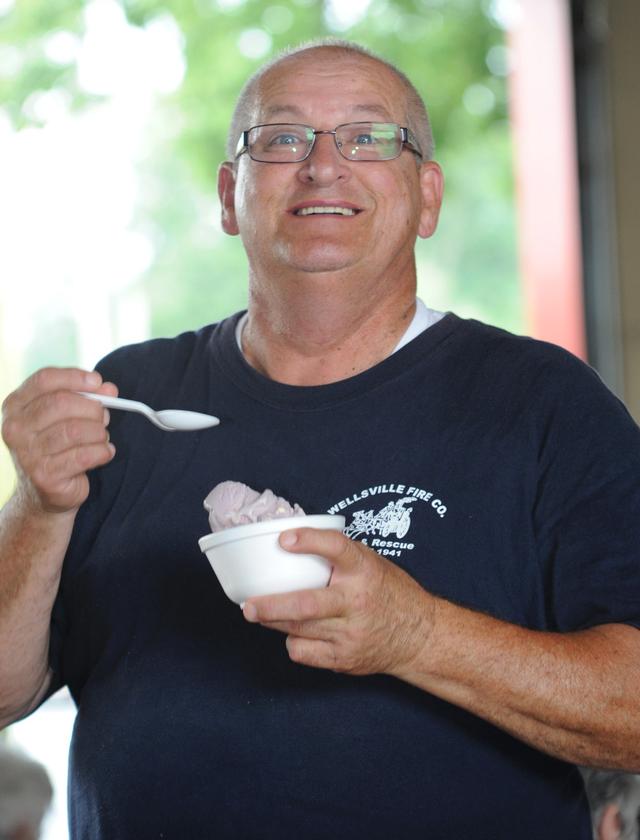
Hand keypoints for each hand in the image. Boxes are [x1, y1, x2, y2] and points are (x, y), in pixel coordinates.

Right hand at [1, 367, 117, 514]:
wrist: (45, 493)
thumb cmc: (58, 446)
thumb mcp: (65, 417)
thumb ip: (86, 398)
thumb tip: (109, 389)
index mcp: (15, 406)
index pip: (44, 379)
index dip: (75, 377)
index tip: (98, 381)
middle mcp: (15, 428)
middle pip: (61, 402)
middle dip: (92, 408)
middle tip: (104, 417)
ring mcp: (27, 454)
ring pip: (76, 430)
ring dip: (99, 433)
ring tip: (102, 438)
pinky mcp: (45, 476)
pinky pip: (84, 455)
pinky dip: (102, 452)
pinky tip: (104, 453)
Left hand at [242, 528, 434, 676]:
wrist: (420, 636)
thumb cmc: (390, 593)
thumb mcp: (372, 562)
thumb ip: (339, 555)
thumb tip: (291, 541)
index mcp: (364, 571)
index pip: (336, 548)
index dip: (309, 541)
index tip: (284, 539)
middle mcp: (356, 602)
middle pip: (306, 605)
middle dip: (270, 606)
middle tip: (248, 605)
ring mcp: (350, 634)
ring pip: (298, 629)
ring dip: (273, 621)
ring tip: (259, 613)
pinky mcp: (344, 658)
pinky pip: (304, 652)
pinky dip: (293, 642)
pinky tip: (295, 633)